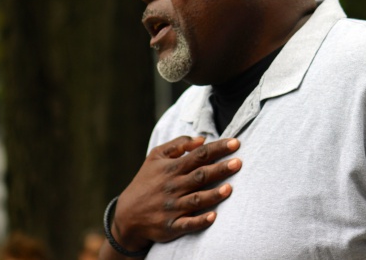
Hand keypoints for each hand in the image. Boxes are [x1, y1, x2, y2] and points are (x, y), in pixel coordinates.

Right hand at [111, 136, 241, 250]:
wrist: (127, 215)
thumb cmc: (146, 181)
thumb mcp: (155, 157)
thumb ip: (178, 145)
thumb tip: (202, 139)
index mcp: (171, 168)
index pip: (199, 155)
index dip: (218, 148)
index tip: (235, 142)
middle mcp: (173, 187)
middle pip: (200, 175)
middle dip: (220, 169)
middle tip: (239, 162)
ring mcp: (172, 207)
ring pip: (196, 199)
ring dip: (213, 194)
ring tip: (230, 188)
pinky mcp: (171, 226)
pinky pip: (187, 224)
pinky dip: (200, 221)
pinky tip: (214, 216)